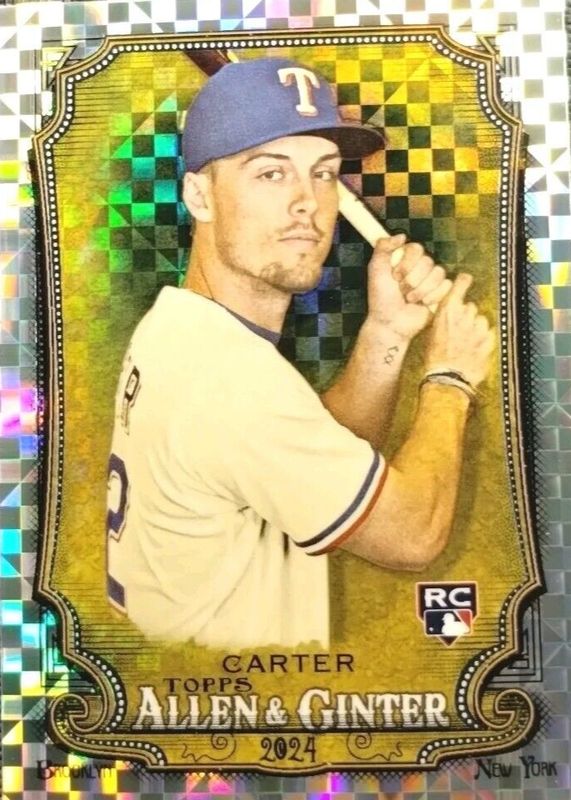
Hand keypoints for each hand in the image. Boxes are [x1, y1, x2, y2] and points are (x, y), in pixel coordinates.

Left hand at [367, 234, 450, 340]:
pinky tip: (423, 304)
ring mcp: (432, 280)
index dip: (407, 263)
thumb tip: (402, 236)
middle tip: (401, 291)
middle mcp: (421, 267)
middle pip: (428, 262)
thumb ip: (383, 247)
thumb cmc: (381, 298)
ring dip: (421, 290)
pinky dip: (433, 296)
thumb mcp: (376, 269)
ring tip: (410, 299)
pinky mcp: (441, 293)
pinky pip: (447, 285)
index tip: (395, 276)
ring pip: (438, 273)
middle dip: (412, 280)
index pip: (417, 248)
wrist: (390, 322)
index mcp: (406, 259)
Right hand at [424, 273, 494, 387]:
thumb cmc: (436, 358)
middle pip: (471, 306)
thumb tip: (451, 311)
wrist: (447, 378)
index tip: (465, 280)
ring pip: (481, 320)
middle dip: (467, 315)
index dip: (464, 281)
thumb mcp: (432, 333)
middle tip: (459, 330)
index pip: (461, 284)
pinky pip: (489, 333)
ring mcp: (478, 327)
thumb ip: (444, 318)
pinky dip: (484, 338)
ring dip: (476, 327)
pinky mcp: (489, 339)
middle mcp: (464, 315)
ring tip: (466, 342)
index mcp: (448, 311)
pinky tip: (474, 348)